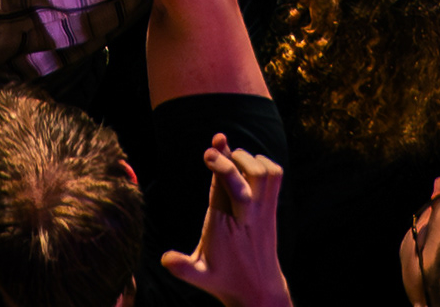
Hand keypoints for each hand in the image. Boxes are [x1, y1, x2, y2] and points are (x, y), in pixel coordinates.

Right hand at [159, 134, 290, 306]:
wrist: (260, 291)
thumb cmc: (226, 280)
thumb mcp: (200, 275)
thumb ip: (182, 266)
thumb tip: (164, 259)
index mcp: (223, 226)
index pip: (222, 188)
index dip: (218, 164)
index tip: (210, 150)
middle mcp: (245, 216)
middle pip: (241, 179)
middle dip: (227, 161)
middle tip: (215, 148)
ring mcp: (262, 212)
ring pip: (262, 174)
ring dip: (247, 159)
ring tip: (232, 157)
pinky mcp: (271, 210)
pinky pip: (275, 177)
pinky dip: (264, 162)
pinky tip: (249, 164)